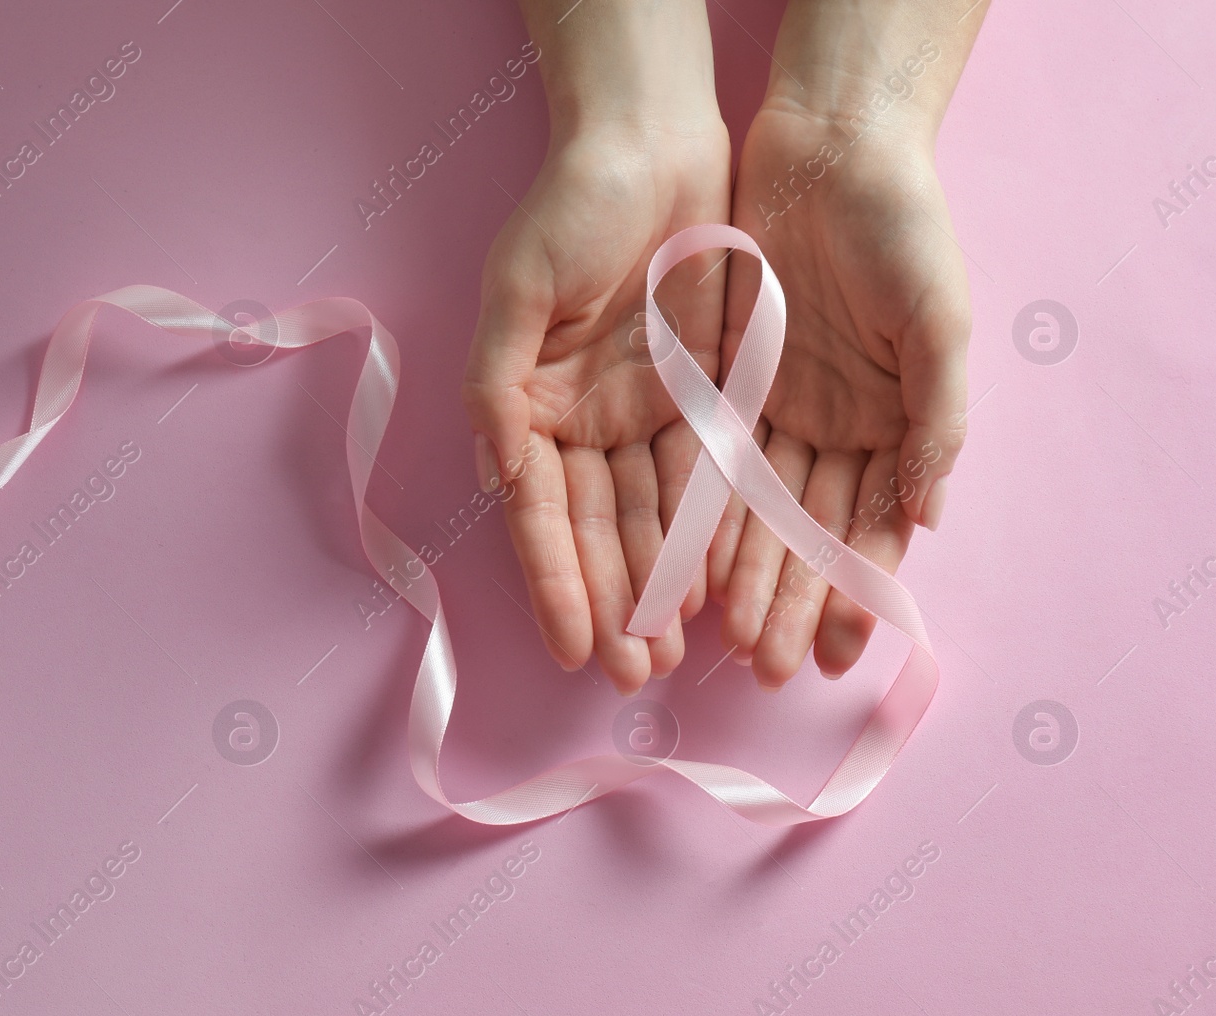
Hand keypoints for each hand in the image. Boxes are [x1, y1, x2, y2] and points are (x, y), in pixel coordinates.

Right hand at [463, 113, 732, 695]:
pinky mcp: (703, 399)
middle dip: (615, 602)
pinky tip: (715, 585)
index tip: (574, 647)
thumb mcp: (520, 288)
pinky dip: (709, 531)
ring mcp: (644, 415)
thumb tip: (501, 474)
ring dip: (661, 585)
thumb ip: (500, 385)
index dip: (556, 580)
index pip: (541, 511)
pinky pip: (707, 476)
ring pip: (654, 517)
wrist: (656, 143)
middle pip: (599, 529)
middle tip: (634, 672)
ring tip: (676, 650)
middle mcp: (584, 422)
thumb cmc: (572, 206)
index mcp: (530, 405)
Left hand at [705, 97, 970, 688]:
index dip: (852, 590)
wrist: (833, 150)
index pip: (870, 526)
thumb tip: (928, 517)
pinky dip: (702, 512)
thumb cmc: (905, 229)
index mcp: (894, 424)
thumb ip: (936, 421)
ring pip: (754, 509)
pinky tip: (689, 566)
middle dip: (787, 602)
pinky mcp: (726, 379)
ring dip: (742, 576)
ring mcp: (778, 408)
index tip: (834, 653)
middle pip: (805, 532)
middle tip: (765, 670)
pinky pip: (709, 457)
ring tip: (722, 643)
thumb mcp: (939, 323)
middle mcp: (834, 429)